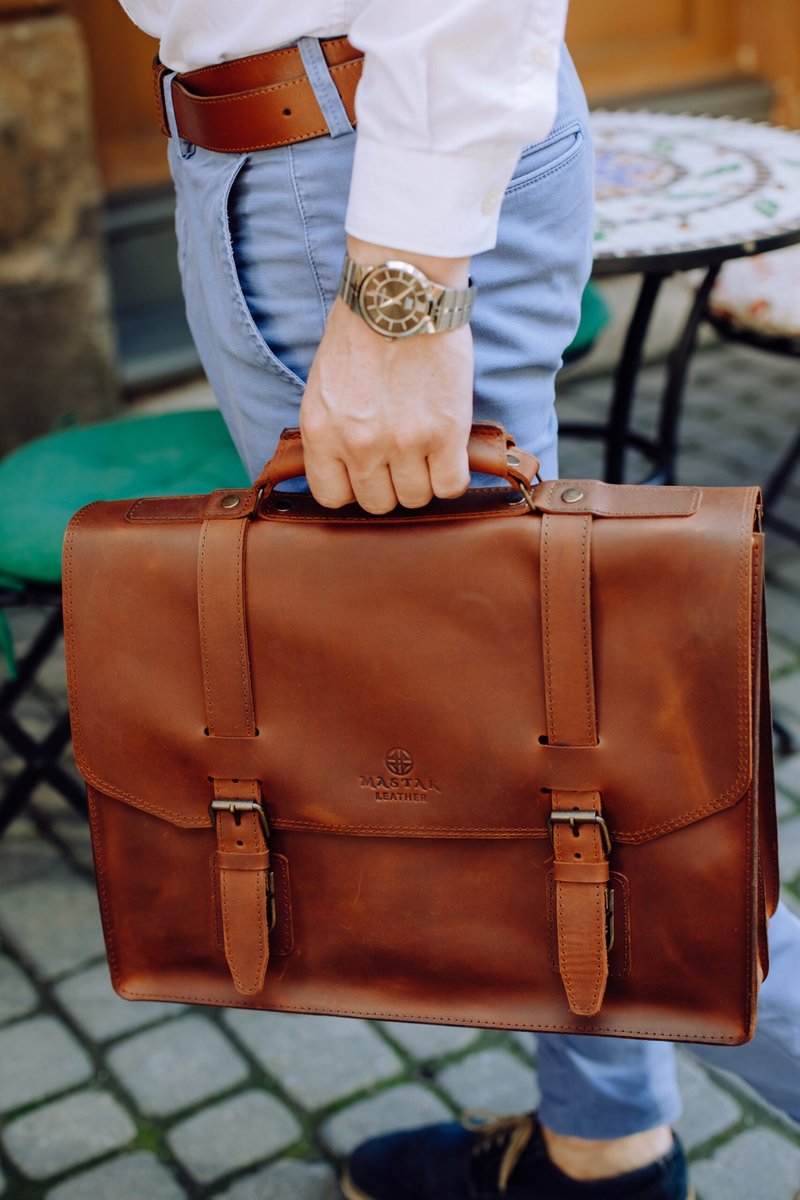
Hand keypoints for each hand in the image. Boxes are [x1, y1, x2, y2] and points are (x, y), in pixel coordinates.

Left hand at [300, 242, 473, 513]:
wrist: (401, 291)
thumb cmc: (363, 328)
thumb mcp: (326, 385)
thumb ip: (332, 428)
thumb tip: (346, 465)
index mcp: (320, 431)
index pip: (332, 497)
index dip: (354, 488)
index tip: (368, 472)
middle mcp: (357, 444)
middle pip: (378, 503)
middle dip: (391, 484)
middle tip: (403, 457)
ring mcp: (401, 442)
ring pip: (416, 498)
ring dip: (424, 479)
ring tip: (428, 449)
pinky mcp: (443, 433)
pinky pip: (450, 486)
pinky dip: (453, 476)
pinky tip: (450, 452)